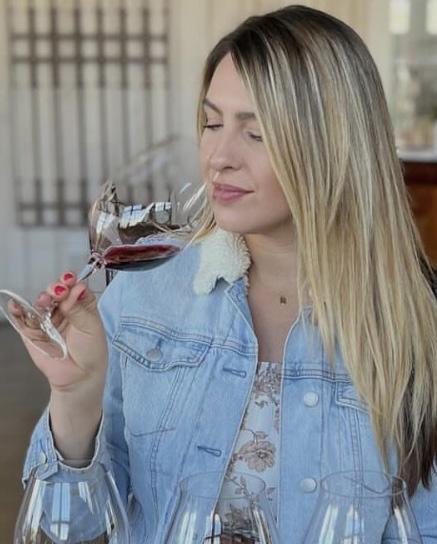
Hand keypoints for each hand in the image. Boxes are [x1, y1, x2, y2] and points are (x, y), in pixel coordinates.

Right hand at [9, 272, 107, 393]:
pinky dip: (17, 310)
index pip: (74, 287)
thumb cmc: (91, 351)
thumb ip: (79, 307)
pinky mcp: (33, 332)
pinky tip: (16, 305)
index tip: (70, 280)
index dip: (71, 282)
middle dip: (56, 288)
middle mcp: (63, 309)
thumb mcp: (90, 326)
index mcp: (81, 304)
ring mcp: (47, 320)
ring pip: (40, 302)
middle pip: (56, 291)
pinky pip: (22, 319)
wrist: (80, 376)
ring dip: (42, 297)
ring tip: (45, 300)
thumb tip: (75, 287)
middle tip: (58, 292)